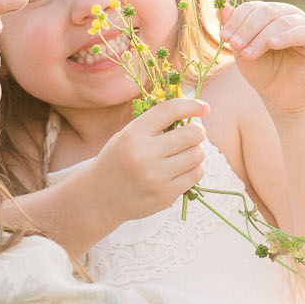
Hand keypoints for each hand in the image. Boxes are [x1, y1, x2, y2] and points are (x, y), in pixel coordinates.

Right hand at [83, 97, 209, 225]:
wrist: (100, 197)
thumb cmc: (118, 160)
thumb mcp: (127, 135)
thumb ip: (155, 123)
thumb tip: (193, 109)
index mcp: (133, 135)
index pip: (170, 111)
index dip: (191, 105)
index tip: (204, 107)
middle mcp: (144, 155)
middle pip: (191, 134)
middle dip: (198, 131)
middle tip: (194, 133)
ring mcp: (155, 177)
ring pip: (197, 155)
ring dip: (197, 150)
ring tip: (186, 152)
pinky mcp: (165, 195)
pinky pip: (195, 175)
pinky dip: (195, 168)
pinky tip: (184, 168)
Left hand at [220, 0, 304, 114]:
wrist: (283, 97)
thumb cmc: (263, 72)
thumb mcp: (243, 51)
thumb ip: (235, 30)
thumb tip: (222, 7)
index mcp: (270, 13)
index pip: (252, 7)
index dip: (236, 20)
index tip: (224, 38)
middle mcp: (289, 14)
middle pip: (266, 11)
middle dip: (247, 28)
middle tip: (235, 45)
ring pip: (282, 21)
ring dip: (262, 36)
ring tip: (248, 53)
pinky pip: (303, 32)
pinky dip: (286, 36)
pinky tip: (273, 44)